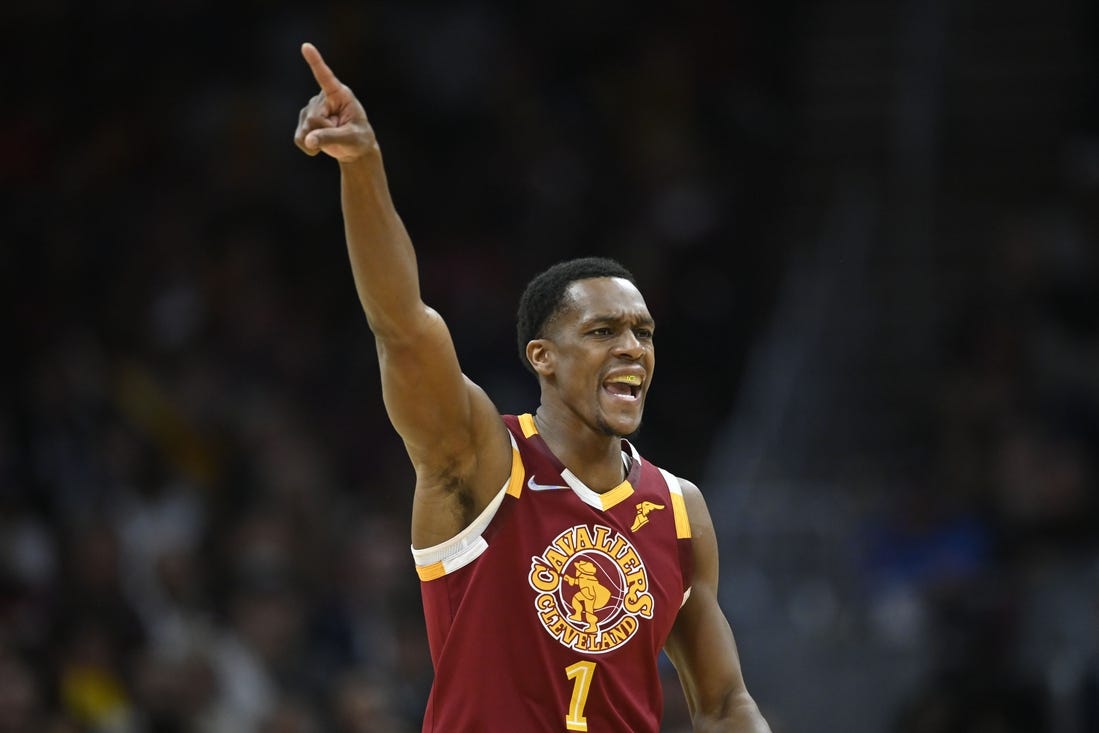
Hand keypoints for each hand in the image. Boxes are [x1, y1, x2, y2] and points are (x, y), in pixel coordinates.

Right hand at [294, 42, 376, 162]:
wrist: (353, 148)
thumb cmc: (359, 139)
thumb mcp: (351, 139)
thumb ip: (330, 138)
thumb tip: (308, 141)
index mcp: (339, 94)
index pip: (326, 77)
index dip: (316, 62)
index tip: (306, 46)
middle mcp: (323, 98)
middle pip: (314, 118)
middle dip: (326, 132)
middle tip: (340, 133)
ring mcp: (311, 108)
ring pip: (306, 129)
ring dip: (319, 140)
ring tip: (333, 137)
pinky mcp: (304, 121)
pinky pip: (300, 138)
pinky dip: (308, 147)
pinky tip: (318, 146)